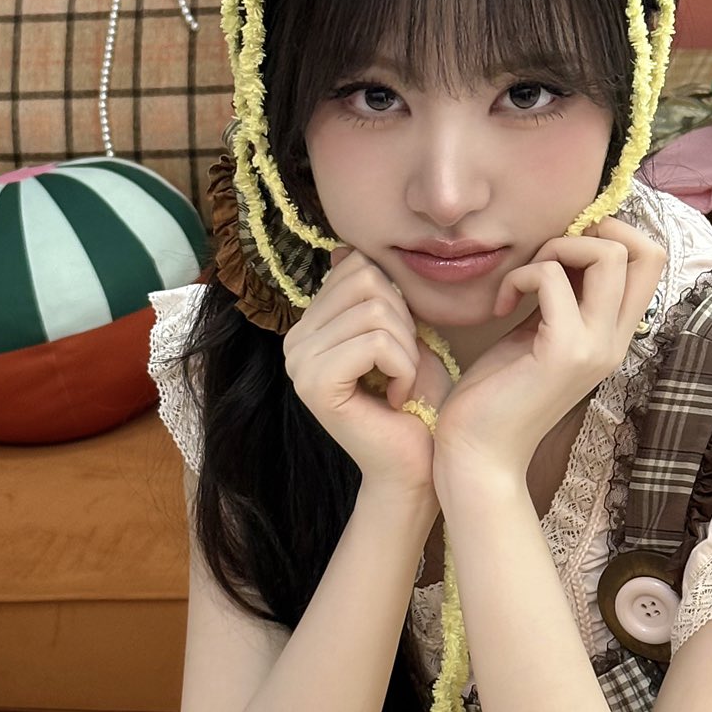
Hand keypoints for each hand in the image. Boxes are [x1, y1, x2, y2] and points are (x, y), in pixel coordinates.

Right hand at [282, 247, 450, 499]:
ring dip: (406, 350)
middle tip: (402, 367)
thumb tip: (343, 249)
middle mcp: (294, 342)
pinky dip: (404, 369)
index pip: (356, 266)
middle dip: (403, 322)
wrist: (418, 462)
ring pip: (374, 312)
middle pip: (365, 282)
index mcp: (309, 326)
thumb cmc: (416, 400)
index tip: (398, 346)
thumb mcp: (398, 331)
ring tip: (400, 384)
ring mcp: (298, 364)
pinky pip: (375, 344)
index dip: (396, 300)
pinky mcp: (315, 385)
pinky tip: (397, 398)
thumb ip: (372, 293)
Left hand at [432, 220, 665, 491]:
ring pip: (608, 255)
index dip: (614, 237)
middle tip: (546, 261)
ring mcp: (594, 347)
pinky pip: (552, 277)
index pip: (652, 263)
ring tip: (524, 281)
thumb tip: (566, 246)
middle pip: (645, 251)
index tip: (564, 255)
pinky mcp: (562, 352)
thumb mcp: (540, 332)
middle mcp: (616, 342)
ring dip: (556, 249)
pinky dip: (521, 276)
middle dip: (589, 234)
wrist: (478, 453)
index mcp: (615, 337)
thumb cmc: (500, 393)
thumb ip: (563, 296)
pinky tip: (501, 306)